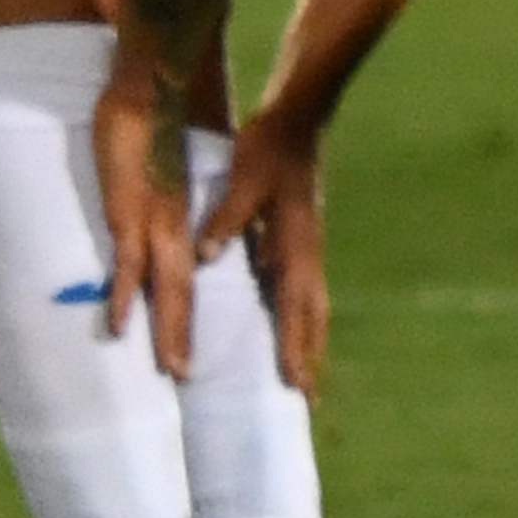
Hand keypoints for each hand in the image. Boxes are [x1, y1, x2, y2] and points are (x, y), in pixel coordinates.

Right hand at [89, 44, 199, 376]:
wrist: (152, 84)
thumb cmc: (151, 122)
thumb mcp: (154, 171)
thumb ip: (148, 199)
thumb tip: (141, 219)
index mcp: (176, 217)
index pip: (188, 273)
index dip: (190, 309)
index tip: (191, 344)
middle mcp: (171, 225)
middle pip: (182, 291)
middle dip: (184, 335)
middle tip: (187, 377)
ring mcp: (152, 220)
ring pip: (165, 286)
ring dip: (168, 328)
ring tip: (173, 368)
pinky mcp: (128, 210)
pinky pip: (126, 261)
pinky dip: (122, 295)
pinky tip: (117, 324)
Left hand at [196, 112, 328, 397]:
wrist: (296, 119)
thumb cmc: (268, 149)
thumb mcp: (244, 182)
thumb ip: (226, 221)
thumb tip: (205, 256)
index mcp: (295, 246)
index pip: (296, 308)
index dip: (296, 347)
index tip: (296, 385)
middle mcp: (306, 253)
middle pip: (313, 317)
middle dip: (310, 357)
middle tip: (309, 398)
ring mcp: (307, 246)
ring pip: (312, 304)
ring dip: (309, 340)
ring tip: (306, 372)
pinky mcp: (300, 237)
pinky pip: (303, 288)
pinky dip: (301, 315)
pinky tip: (289, 323)